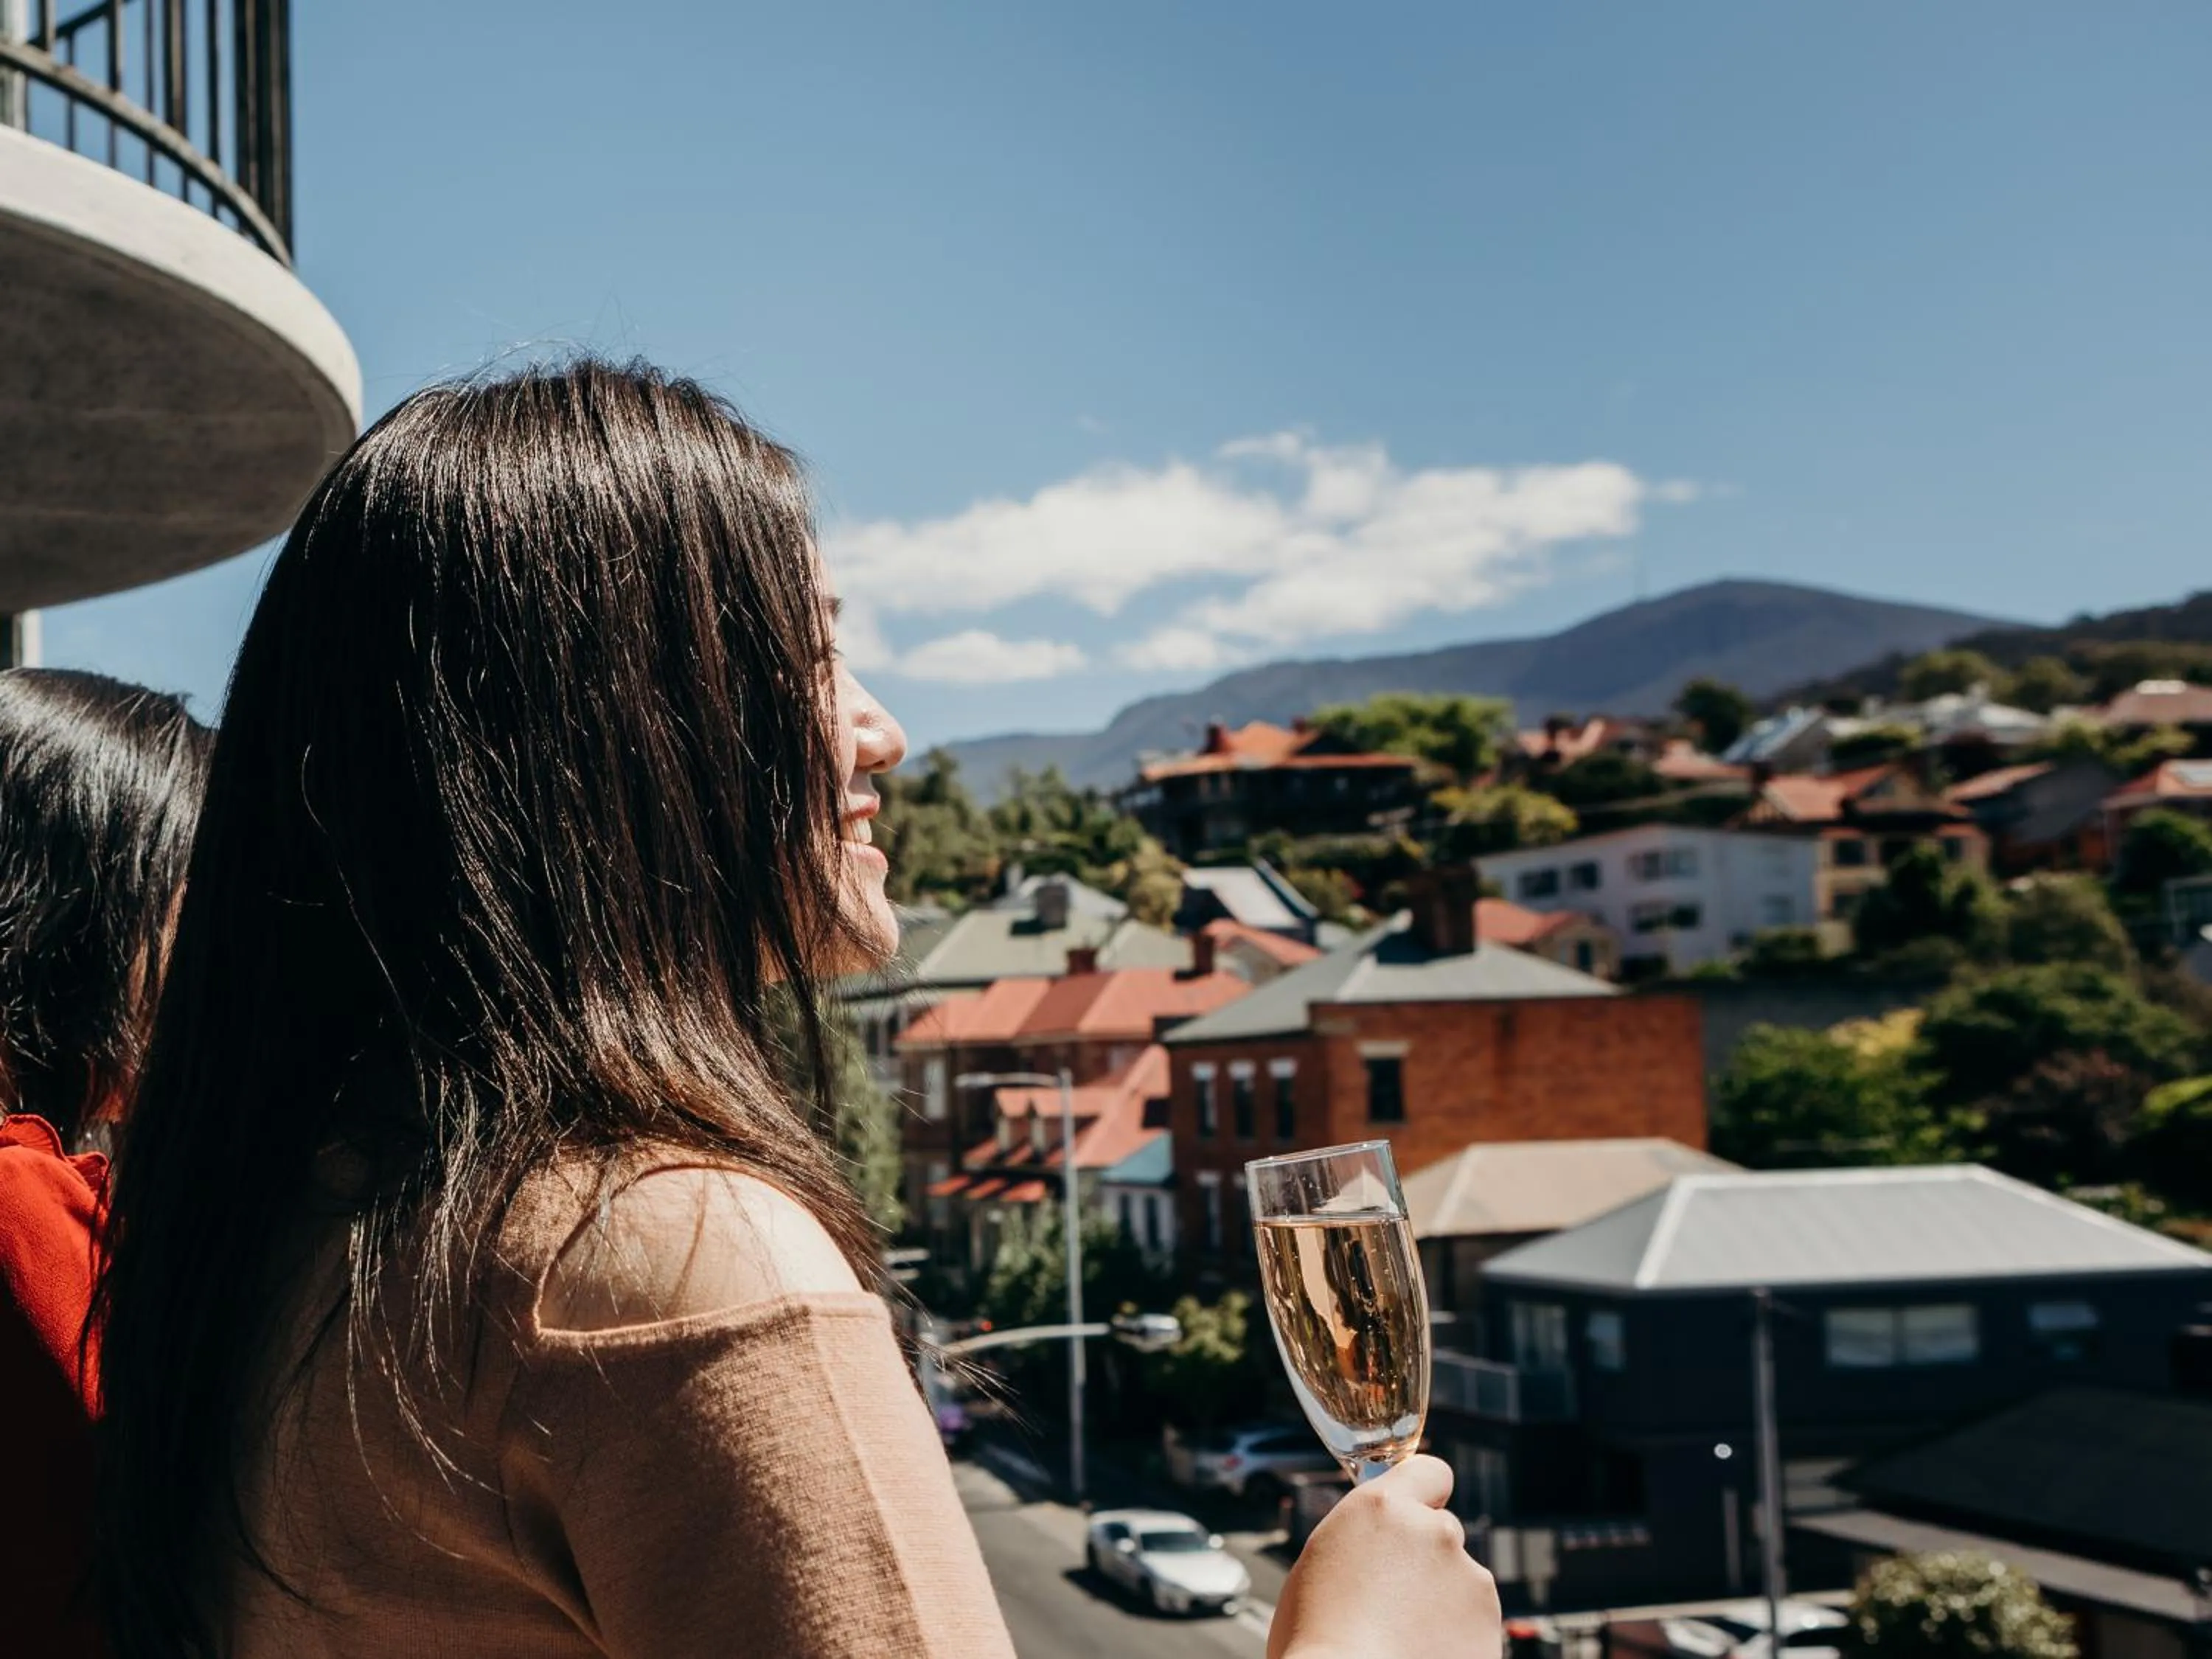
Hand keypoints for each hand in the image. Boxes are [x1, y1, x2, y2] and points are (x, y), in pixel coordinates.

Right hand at [1268, 1455, 1500, 1658]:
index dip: (1425, 1495)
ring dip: (1442, 1600)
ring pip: (1460, 1580)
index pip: (1430, 1472)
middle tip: (1394, 1599)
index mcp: (1383, 1508)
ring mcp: (1468, 1578)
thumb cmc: (1317, 1641)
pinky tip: (1421, 1653)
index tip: (1417, 1517)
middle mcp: (1434, 1532)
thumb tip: (1377, 1548)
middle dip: (1426, 1558)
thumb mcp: (1322, 1562)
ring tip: (1402, 1637)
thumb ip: (1363, 1538)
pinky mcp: (1490, 1624)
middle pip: (1442, 1532)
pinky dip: (1456, 1636)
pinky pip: (1474, 1621)